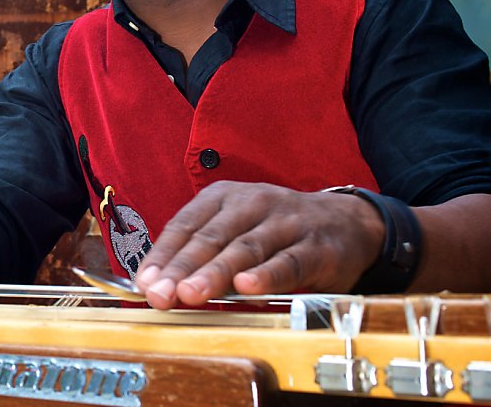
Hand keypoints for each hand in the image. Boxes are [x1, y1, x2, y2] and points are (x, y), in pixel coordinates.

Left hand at [134, 181, 384, 308]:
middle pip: (210, 237)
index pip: (185, 225)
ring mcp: (285, 223)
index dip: (163, 255)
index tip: (145, 283)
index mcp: (224, 197)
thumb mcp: (235, 230)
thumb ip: (201, 255)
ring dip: (215, 273)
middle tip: (160, 294)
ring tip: (191, 294)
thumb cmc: (276, 231)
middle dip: (181, 268)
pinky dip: (266, 275)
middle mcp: (252, 203)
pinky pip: (287, 261)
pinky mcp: (315, 246)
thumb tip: (158, 285)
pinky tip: (247, 287)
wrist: (345, 223)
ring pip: (245, 248)